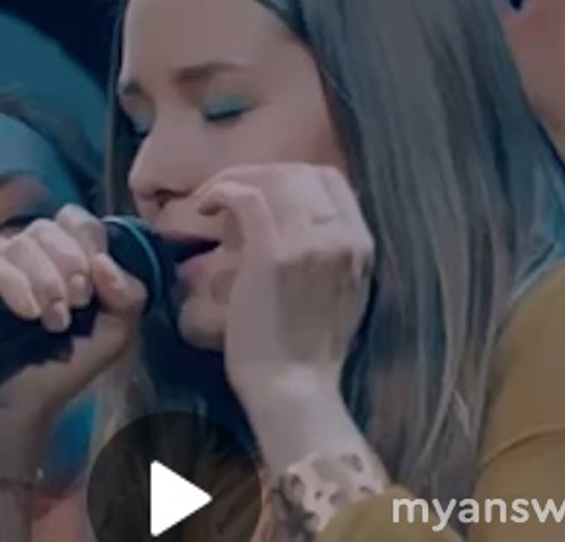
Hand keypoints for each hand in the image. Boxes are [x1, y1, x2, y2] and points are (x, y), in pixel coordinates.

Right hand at [0, 206, 145, 467]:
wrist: (19, 409)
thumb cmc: (65, 365)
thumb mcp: (115, 331)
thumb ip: (129, 294)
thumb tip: (103, 262)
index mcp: (58, 254)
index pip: (73, 218)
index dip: (88, 242)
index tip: (93, 285)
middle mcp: (21, 253)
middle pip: (45, 227)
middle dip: (69, 264)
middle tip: (77, 304)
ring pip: (18, 244)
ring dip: (45, 282)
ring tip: (54, 322)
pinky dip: (15, 286)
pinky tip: (28, 314)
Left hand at [195, 164, 373, 411]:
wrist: (295, 391)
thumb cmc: (307, 350)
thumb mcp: (339, 291)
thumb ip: (328, 252)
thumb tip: (298, 220)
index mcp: (360, 243)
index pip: (329, 179)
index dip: (290, 176)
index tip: (260, 191)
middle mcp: (342, 235)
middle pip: (298, 173)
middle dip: (258, 174)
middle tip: (227, 192)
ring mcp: (310, 241)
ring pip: (270, 178)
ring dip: (234, 179)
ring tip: (210, 200)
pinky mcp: (273, 253)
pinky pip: (245, 197)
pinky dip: (220, 191)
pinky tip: (204, 208)